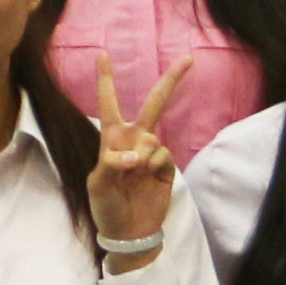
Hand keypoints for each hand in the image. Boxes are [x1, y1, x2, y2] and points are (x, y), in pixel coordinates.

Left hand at [84, 56, 191, 250]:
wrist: (129, 232)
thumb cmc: (106, 206)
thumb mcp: (97, 185)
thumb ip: (110, 164)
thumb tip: (133, 156)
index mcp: (111, 138)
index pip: (109, 103)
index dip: (106, 79)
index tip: (102, 53)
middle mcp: (134, 139)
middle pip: (154, 103)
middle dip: (171, 80)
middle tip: (188, 58)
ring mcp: (152, 153)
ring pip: (154, 136)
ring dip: (143, 155)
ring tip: (134, 175)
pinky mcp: (166, 167)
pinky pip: (164, 155)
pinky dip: (156, 165)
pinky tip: (149, 178)